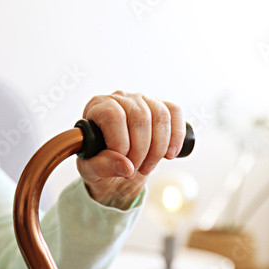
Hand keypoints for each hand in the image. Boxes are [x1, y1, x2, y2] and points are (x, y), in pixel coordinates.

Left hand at [76, 91, 185, 209]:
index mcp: (97, 107)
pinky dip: (177, 136)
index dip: (121, 143)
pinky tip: (170, 154)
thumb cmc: (100, 163)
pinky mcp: (161, 107)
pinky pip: (175, 112)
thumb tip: (126, 165)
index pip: (114, 116)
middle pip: (140, 117)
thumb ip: (103, 167)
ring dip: (158, 148)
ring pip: (160, 116)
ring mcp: (142, 100)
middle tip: (135, 169)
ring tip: (148, 166)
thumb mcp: (92, 170)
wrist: (116, 167)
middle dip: (141, 150)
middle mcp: (120, 98)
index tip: (123, 162)